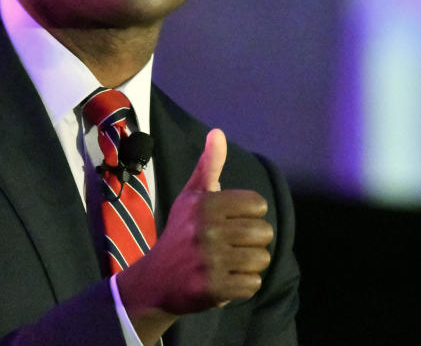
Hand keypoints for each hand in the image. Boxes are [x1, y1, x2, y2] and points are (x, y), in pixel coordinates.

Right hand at [118, 129, 273, 340]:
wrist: (155, 280)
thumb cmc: (180, 233)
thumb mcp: (191, 197)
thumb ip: (209, 166)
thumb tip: (218, 132)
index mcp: (205, 204)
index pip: (258, 205)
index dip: (249, 215)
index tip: (231, 223)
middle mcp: (207, 230)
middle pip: (264, 233)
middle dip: (253, 242)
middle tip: (231, 246)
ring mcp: (209, 260)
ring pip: (262, 259)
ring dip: (249, 264)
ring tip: (229, 263)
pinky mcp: (213, 288)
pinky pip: (253, 284)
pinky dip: (243, 285)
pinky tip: (226, 280)